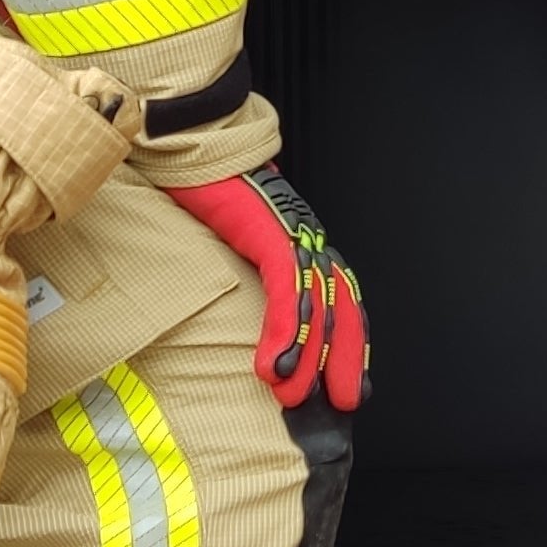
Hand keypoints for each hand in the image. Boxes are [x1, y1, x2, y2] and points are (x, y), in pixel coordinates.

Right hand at [164, 164, 367, 409]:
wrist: (196, 144)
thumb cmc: (209, 192)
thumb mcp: (233, 242)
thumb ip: (251, 273)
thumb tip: (251, 317)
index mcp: (302, 243)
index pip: (340, 298)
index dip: (349, 343)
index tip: (350, 384)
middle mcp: (307, 239)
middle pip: (342, 305)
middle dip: (344, 358)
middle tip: (343, 402)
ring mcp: (293, 234)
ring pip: (318, 304)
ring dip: (307, 356)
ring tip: (293, 396)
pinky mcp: (271, 231)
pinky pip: (287, 289)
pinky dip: (284, 332)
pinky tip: (275, 366)